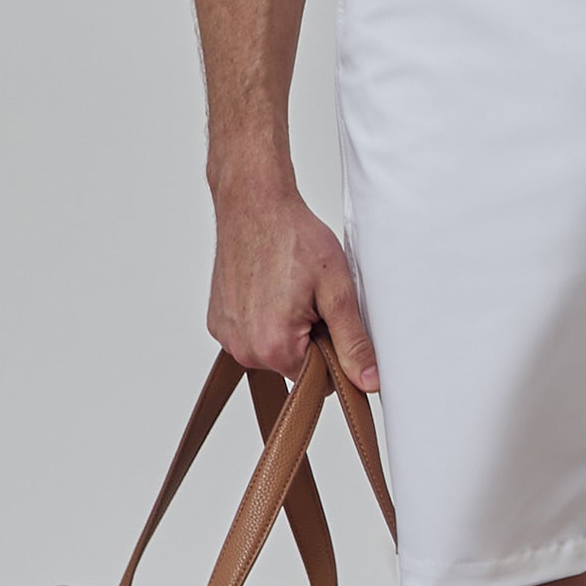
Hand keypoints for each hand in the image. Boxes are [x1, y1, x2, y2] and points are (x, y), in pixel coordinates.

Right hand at [205, 181, 379, 387]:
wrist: (254, 204)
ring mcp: (227, 336)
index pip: (318, 380)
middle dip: (309, 338)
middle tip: (309, 297)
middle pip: (293, 366)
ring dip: (285, 328)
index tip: (327, 316)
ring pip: (272, 350)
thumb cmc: (292, 237)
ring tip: (288, 288)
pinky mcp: (217, 322)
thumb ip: (353, 341)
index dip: (331, 349)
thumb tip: (368, 380)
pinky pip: (251, 335)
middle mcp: (244, 349)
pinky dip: (263, 319)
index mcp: (274, 347)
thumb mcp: (336, 290)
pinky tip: (268, 288)